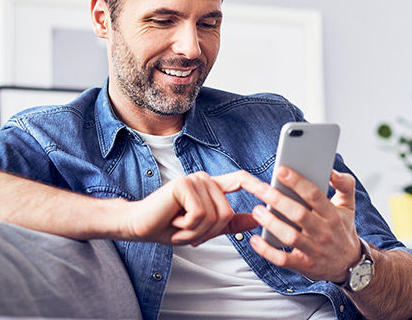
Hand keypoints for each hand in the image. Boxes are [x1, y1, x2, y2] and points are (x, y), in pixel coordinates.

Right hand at [123, 171, 257, 245]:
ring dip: (196, 232)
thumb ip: (229, 223)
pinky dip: (188, 227)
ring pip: (215, 215)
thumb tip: (256, 219)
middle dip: (209, 232)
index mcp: (211, 187)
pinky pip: (200, 215)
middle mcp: (204, 179)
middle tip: (187, 232)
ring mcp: (194, 180)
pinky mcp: (184, 185)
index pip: (240, 179)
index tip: (272, 190)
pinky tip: (174, 223)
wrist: (139, 226)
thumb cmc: (169, 227)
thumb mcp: (204, 229)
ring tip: (179, 227)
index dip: (257, 184)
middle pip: (227, 212)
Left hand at [241, 166, 360, 282]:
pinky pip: (283, 259)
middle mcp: (324, 232)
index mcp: (332, 215)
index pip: (314, 195)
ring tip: (257, 211)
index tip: (281, 170)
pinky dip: (267, 251)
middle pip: (299, 214)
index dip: (297, 182)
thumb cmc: (342, 230)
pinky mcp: (304, 265)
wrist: (350, 265)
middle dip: (278, 200)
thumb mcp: (349, 206)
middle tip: (260, 188)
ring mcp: (314, 250)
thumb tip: (332, 171)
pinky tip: (255, 240)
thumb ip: (345, 185)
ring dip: (272, 224)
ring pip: (290, 236)